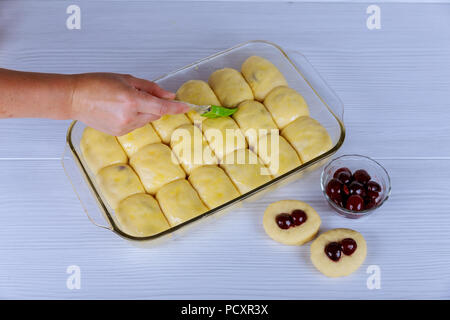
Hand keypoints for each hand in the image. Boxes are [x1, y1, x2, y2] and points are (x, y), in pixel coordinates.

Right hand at [70, 73, 188, 135]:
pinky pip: (136, 125)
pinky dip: (135, 117)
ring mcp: (124, 127)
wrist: (74, 98)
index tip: (186, 107)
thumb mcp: (126, 79)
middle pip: (155, 113)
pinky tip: (119, 110)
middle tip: (143, 95)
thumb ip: (151, 88)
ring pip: (146, 119)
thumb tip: (169, 95)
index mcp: (131, 100)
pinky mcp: (119, 133)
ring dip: (144, 111)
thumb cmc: (95, 84)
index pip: (161, 107)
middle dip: (156, 105)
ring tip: (124, 101)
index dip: (176, 107)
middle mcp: (129, 116)